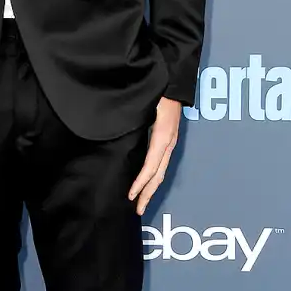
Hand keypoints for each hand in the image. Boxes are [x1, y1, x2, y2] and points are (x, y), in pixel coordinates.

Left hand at [128, 96, 180, 215]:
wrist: (174, 80)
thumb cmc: (156, 90)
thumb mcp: (144, 106)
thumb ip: (133, 120)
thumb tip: (116, 132)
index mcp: (162, 136)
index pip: (151, 166)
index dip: (141, 182)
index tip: (131, 195)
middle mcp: (169, 142)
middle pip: (158, 174)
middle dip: (148, 193)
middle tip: (137, 210)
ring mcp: (171, 141)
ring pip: (161, 170)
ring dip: (152, 188)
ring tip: (142, 202)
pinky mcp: (169, 139)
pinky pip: (161, 163)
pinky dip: (154, 177)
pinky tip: (147, 182)